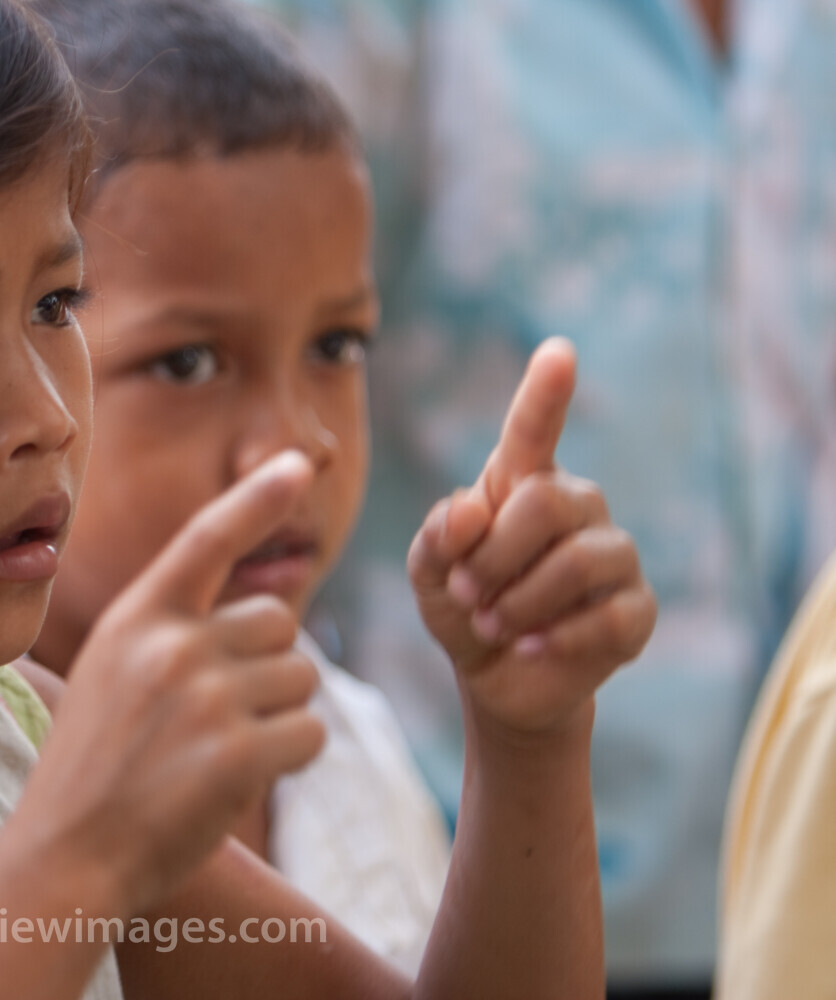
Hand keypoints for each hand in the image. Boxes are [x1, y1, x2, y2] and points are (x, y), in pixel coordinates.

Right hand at [12, 451, 325, 916]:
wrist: (65, 858)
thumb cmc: (93, 771)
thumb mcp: (109, 676)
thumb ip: (171, 634)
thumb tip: (267, 614)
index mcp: (135, 618)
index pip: (206, 538)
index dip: (256, 497)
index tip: (296, 462)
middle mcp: (171, 645)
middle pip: (279, 624)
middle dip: (268, 668)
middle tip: (217, 720)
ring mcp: (205, 698)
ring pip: (302, 680)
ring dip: (280, 717)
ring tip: (216, 754)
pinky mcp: (238, 754)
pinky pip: (310, 734)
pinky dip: (290, 759)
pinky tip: (235, 783)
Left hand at [407, 338, 655, 736]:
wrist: (495, 678)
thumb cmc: (462, 607)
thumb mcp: (429, 573)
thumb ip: (437, 537)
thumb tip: (470, 511)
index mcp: (523, 484)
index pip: (535, 430)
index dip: (546, 393)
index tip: (558, 353)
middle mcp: (578, 507)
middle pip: (544, 503)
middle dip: (492, 558)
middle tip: (467, 595)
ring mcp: (615, 556)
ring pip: (577, 562)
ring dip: (518, 603)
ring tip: (492, 624)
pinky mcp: (637, 610)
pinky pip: (608, 616)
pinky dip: (557, 638)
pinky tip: (533, 646)